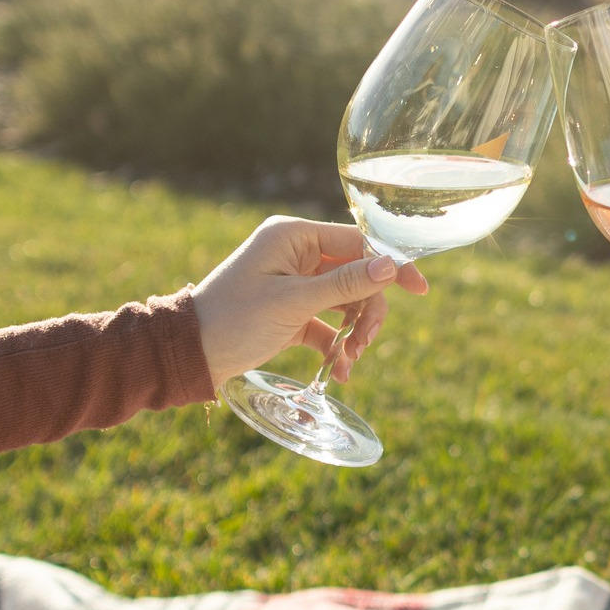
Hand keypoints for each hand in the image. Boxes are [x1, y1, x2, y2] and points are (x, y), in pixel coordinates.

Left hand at [191, 216, 427, 389]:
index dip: (391, 266)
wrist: (189, 355)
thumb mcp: (293, 302)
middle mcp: (296, 254)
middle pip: (357, 275)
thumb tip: (391, 265)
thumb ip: (345, 284)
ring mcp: (293, 282)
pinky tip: (336, 372)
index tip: (420, 289)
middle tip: (364, 345)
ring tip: (347, 363)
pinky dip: (335, 345)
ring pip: (345, 302)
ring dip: (353, 333)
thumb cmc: (234, 320)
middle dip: (367, 312)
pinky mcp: (290, 311)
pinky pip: (327, 324)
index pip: (358, 243)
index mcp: (294, 237)